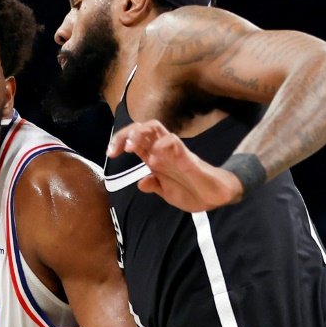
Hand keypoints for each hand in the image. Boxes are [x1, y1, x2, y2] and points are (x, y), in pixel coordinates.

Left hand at [106, 119, 241, 211]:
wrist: (215, 198)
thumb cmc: (191, 191)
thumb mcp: (166, 192)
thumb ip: (154, 186)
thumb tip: (141, 183)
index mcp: (156, 158)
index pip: (137, 140)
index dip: (121, 141)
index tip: (110, 153)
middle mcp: (163, 151)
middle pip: (143, 128)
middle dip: (126, 134)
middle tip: (116, 150)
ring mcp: (175, 152)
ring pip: (156, 128)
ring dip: (140, 134)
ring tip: (130, 148)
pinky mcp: (187, 158)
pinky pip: (174, 143)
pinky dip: (161, 146)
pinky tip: (154, 157)